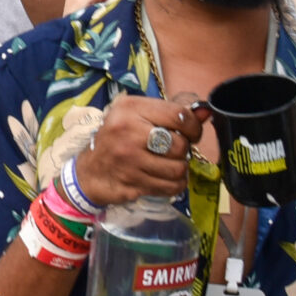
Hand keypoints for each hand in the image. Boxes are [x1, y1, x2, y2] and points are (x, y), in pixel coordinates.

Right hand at [73, 92, 202, 205]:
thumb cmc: (118, 138)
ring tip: (169, 164)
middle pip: (179, 145)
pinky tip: (165, 178)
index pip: (179, 115)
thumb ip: (172, 111)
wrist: (89, 172)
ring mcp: (129, 161)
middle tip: (173, 150)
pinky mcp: (132, 184)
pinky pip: (171, 187)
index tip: (190, 133)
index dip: (193, 127)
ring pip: (178, 169)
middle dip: (183, 150)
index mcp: (130, 109)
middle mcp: (128, 132)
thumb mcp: (138, 114)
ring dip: (179, 169)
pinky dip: (175, 184)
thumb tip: (206, 111)